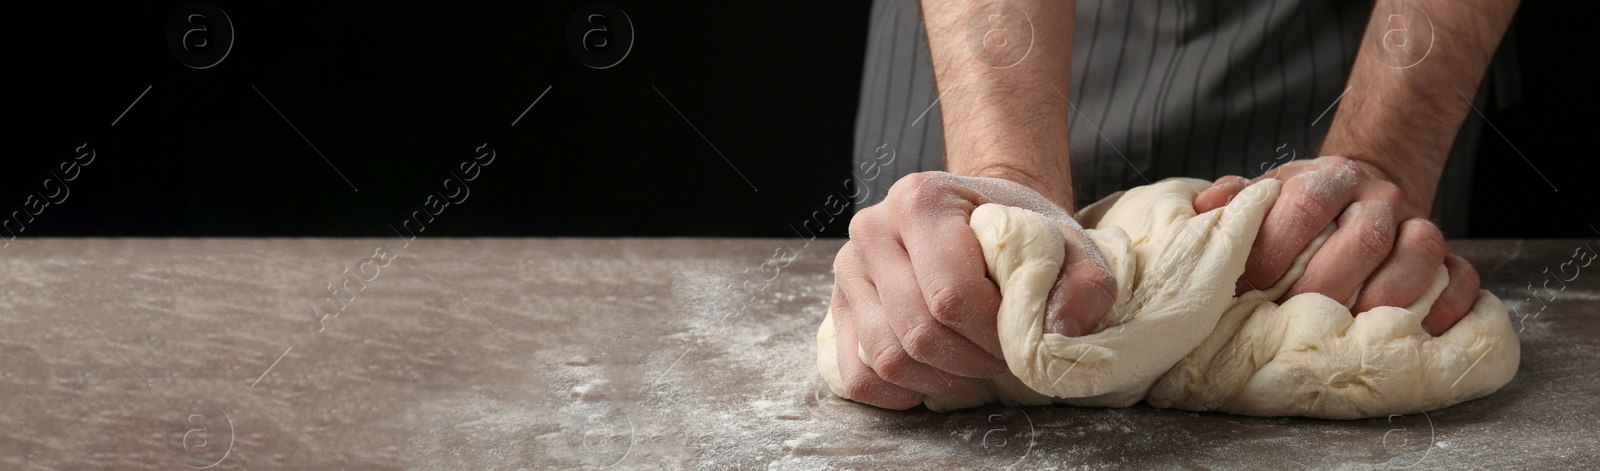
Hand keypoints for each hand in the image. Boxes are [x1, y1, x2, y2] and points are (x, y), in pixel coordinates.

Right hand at [830, 171, 1115, 408]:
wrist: (980, 221)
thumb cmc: (1020, 233)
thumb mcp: (1070, 245)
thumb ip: (1084, 283)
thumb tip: (1059, 333)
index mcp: (921, 200)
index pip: (952, 296)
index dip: (994, 336)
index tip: (1020, 337)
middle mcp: (872, 228)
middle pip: (919, 332)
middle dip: (973, 362)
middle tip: (1002, 356)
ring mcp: (849, 270)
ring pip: (888, 359)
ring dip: (942, 379)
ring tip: (974, 361)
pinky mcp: (839, 308)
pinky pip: (860, 377)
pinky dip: (902, 392)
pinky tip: (937, 374)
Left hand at [1193, 156, 1479, 335]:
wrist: (1362, 188)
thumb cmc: (1300, 207)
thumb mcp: (1266, 194)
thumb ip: (1235, 201)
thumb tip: (1207, 211)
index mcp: (1328, 177)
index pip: (1307, 201)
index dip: (1279, 244)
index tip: (1253, 283)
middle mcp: (1378, 198)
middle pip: (1364, 236)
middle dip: (1326, 282)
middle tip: (1296, 314)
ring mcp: (1417, 225)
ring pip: (1420, 252)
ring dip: (1386, 296)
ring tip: (1354, 325)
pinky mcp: (1449, 256)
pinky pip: (1463, 278)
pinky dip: (1447, 308)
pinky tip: (1419, 331)